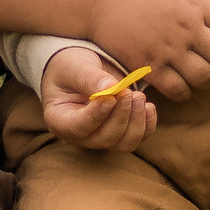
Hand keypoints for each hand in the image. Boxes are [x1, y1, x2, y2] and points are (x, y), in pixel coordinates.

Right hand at [39, 47, 157, 151]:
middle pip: (104, 138)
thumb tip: (111, 88)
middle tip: (128, 92)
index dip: (97, 115)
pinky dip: (147, 125)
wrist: (81, 67)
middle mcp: (80, 135)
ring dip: (136, 122)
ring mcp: (100, 137)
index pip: (79, 127)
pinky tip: (149, 106)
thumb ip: (89, 78)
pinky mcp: (119, 133)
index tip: (111, 97)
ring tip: (139, 97)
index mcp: (59, 120)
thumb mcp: (74, 67)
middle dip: (120, 117)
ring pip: (124, 143)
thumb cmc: (70, 67)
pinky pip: (137, 138)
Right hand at [84, 0, 209, 101]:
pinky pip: (179, 91)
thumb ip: (196, 2)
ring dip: (204, 78)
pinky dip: (183, 91)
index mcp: (195, 4)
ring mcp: (168, 50)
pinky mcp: (150, 68)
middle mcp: (187, 28)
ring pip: (206, 78)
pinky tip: (177, 82)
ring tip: (196, 72)